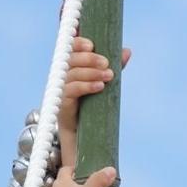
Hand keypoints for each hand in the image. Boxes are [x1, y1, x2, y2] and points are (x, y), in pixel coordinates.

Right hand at [57, 37, 131, 172]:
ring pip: (71, 74)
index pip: (69, 49)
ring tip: (110, 76)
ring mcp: (60, 93)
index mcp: (71, 69)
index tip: (92, 43)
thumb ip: (111, 69)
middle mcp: (62, 79)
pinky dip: (86, 86)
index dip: (77, 42)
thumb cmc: (94, 113)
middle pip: (69, 59)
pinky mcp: (61, 108)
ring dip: (90, 71)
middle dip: (88, 58)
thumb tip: (126, 51)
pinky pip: (70, 92)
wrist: (85, 145)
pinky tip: (100, 86)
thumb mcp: (104, 87)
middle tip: (107, 63)